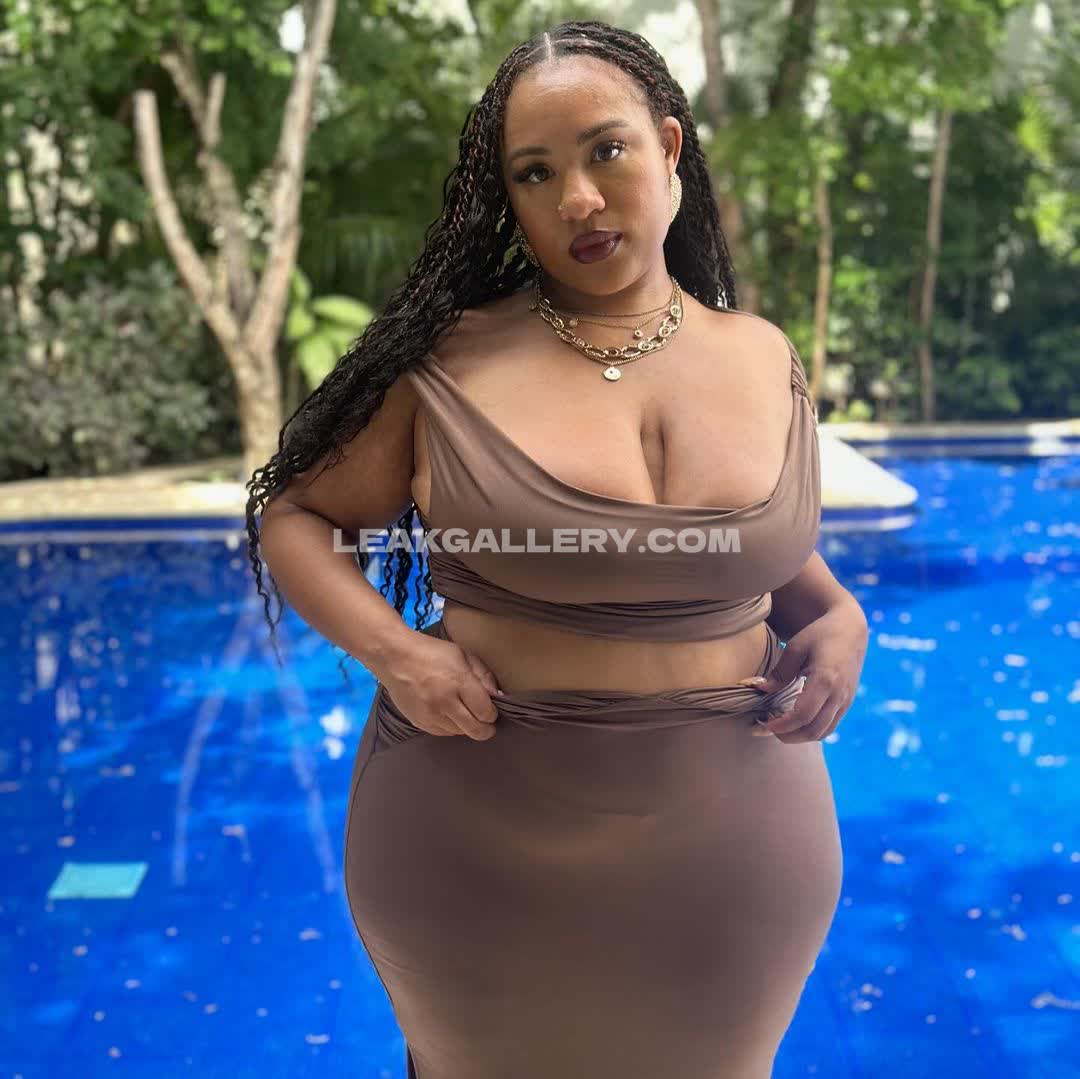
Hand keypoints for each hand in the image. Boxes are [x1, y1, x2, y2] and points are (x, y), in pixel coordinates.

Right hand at [377, 629, 505, 740]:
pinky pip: (443, 733)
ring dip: (466, 726)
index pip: (485, 712)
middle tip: (487, 723)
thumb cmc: (432, 652)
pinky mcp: (419, 722)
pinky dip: (451, 727)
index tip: (492, 709)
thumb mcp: (463, 655)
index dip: (493, 714)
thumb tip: (498, 696)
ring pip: (460, 733)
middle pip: (475, 730)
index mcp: (459, 682)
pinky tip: (449, 713)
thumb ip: (484, 675)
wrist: (395, 658)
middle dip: (486, 729)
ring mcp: (430, 715)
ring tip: (464, 712)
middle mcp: (445, 702)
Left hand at [747, 599, 867, 742]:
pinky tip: (793, 720)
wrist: (850, 630)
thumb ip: (779, 672)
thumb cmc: (819, 635)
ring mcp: (845, 701)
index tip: (762, 724)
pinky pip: (829, 726)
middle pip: (813, 730)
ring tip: (777, 724)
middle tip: (765, 727)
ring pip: (822, 732)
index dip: (781, 725)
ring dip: (798, 735)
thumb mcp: (796, 648)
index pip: (803, 715)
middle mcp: (839, 695)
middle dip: (787, 736)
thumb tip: (758, 689)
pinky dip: (810, 730)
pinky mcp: (846, 703)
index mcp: (826, 679)